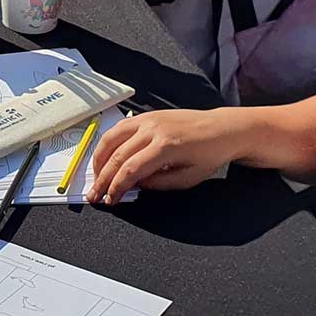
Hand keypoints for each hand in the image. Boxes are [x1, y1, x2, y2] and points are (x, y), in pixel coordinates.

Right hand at [87, 109, 241, 203]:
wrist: (221, 128)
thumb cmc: (209, 154)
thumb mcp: (188, 178)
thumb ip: (159, 184)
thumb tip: (135, 185)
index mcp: (166, 146)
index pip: (130, 169)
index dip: (116, 187)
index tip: (109, 200)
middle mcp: (153, 130)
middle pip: (117, 155)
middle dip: (102, 178)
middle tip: (94, 194)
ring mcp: (147, 119)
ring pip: (111, 138)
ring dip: (99, 159)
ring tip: (96, 176)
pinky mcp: (146, 115)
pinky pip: (119, 128)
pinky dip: (107, 143)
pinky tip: (105, 157)